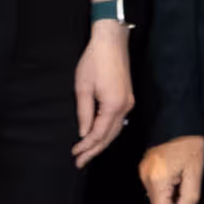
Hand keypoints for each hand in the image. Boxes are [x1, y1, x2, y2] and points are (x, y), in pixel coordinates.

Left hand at [72, 28, 132, 166]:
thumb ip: (84, 113)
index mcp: (113, 106)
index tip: (74, 154)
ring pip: (116, 130)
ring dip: (102, 143)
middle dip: (94, 150)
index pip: (98, 134)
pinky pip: (119, 121)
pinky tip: (99, 136)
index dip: (86, 147)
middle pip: (109, 136)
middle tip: (80, 162)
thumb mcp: (82, 88)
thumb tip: (83, 133)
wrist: (111, 41)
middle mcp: (125, 107)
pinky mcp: (127, 97)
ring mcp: (128, 102)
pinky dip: (108, 132)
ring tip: (88, 153)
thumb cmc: (94, 61)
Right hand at [141, 135, 203, 203]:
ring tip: (182, 173)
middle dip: (175, 199)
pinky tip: (176, 169)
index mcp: (157, 179)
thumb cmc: (189, 141)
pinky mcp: (146, 166)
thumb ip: (190, 197)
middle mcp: (146, 176)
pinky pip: (155, 184)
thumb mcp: (195, 171)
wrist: (178, 118)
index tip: (187, 197)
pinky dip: (167, 183)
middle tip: (186, 181)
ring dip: (171, 191)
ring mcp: (144, 171)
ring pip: (157, 195)